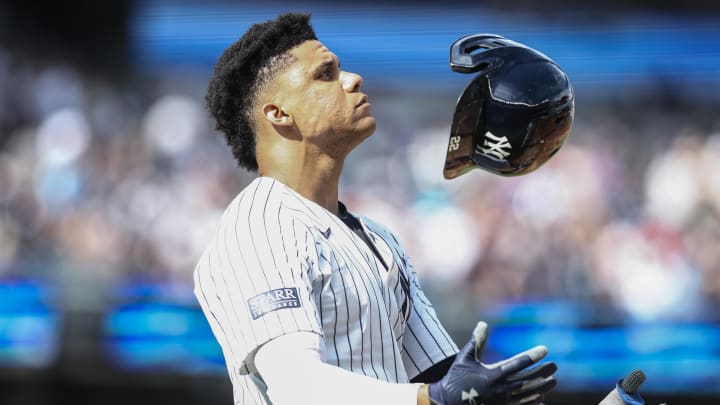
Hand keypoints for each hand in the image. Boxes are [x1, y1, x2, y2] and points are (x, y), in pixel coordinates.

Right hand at [428, 322, 556, 404]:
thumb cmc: (456, 378)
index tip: (544, 349)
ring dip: (542, 387)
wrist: (447, 402)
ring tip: (553, 381)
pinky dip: (533, 402)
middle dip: (543, 373)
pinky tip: (541, 398)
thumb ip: (476, 341)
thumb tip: (483, 323)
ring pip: (528, 395)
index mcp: (493, 375)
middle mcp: (500, 389)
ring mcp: (502, 401)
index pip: (518, 364)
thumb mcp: (464, 357)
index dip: (532, 356)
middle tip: (554, 366)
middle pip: (528, 381)